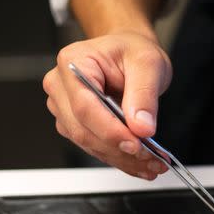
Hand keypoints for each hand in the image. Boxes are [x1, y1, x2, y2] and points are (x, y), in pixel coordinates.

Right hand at [43, 32, 171, 178]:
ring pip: (89, 144)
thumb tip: (141, 127)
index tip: (136, 144)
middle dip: (119, 149)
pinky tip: (140, 162)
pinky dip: (119, 158)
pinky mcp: (75, 125)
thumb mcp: (148, 62)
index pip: (85, 106)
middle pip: (83, 130)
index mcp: (73, 63)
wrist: (128, 53)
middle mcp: (61, 87)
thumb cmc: (131, 51)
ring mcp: (65, 108)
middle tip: (151, 158)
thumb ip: (144, 94)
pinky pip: (95, 147)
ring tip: (152, 163)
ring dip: (122, 158)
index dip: (110, 131)